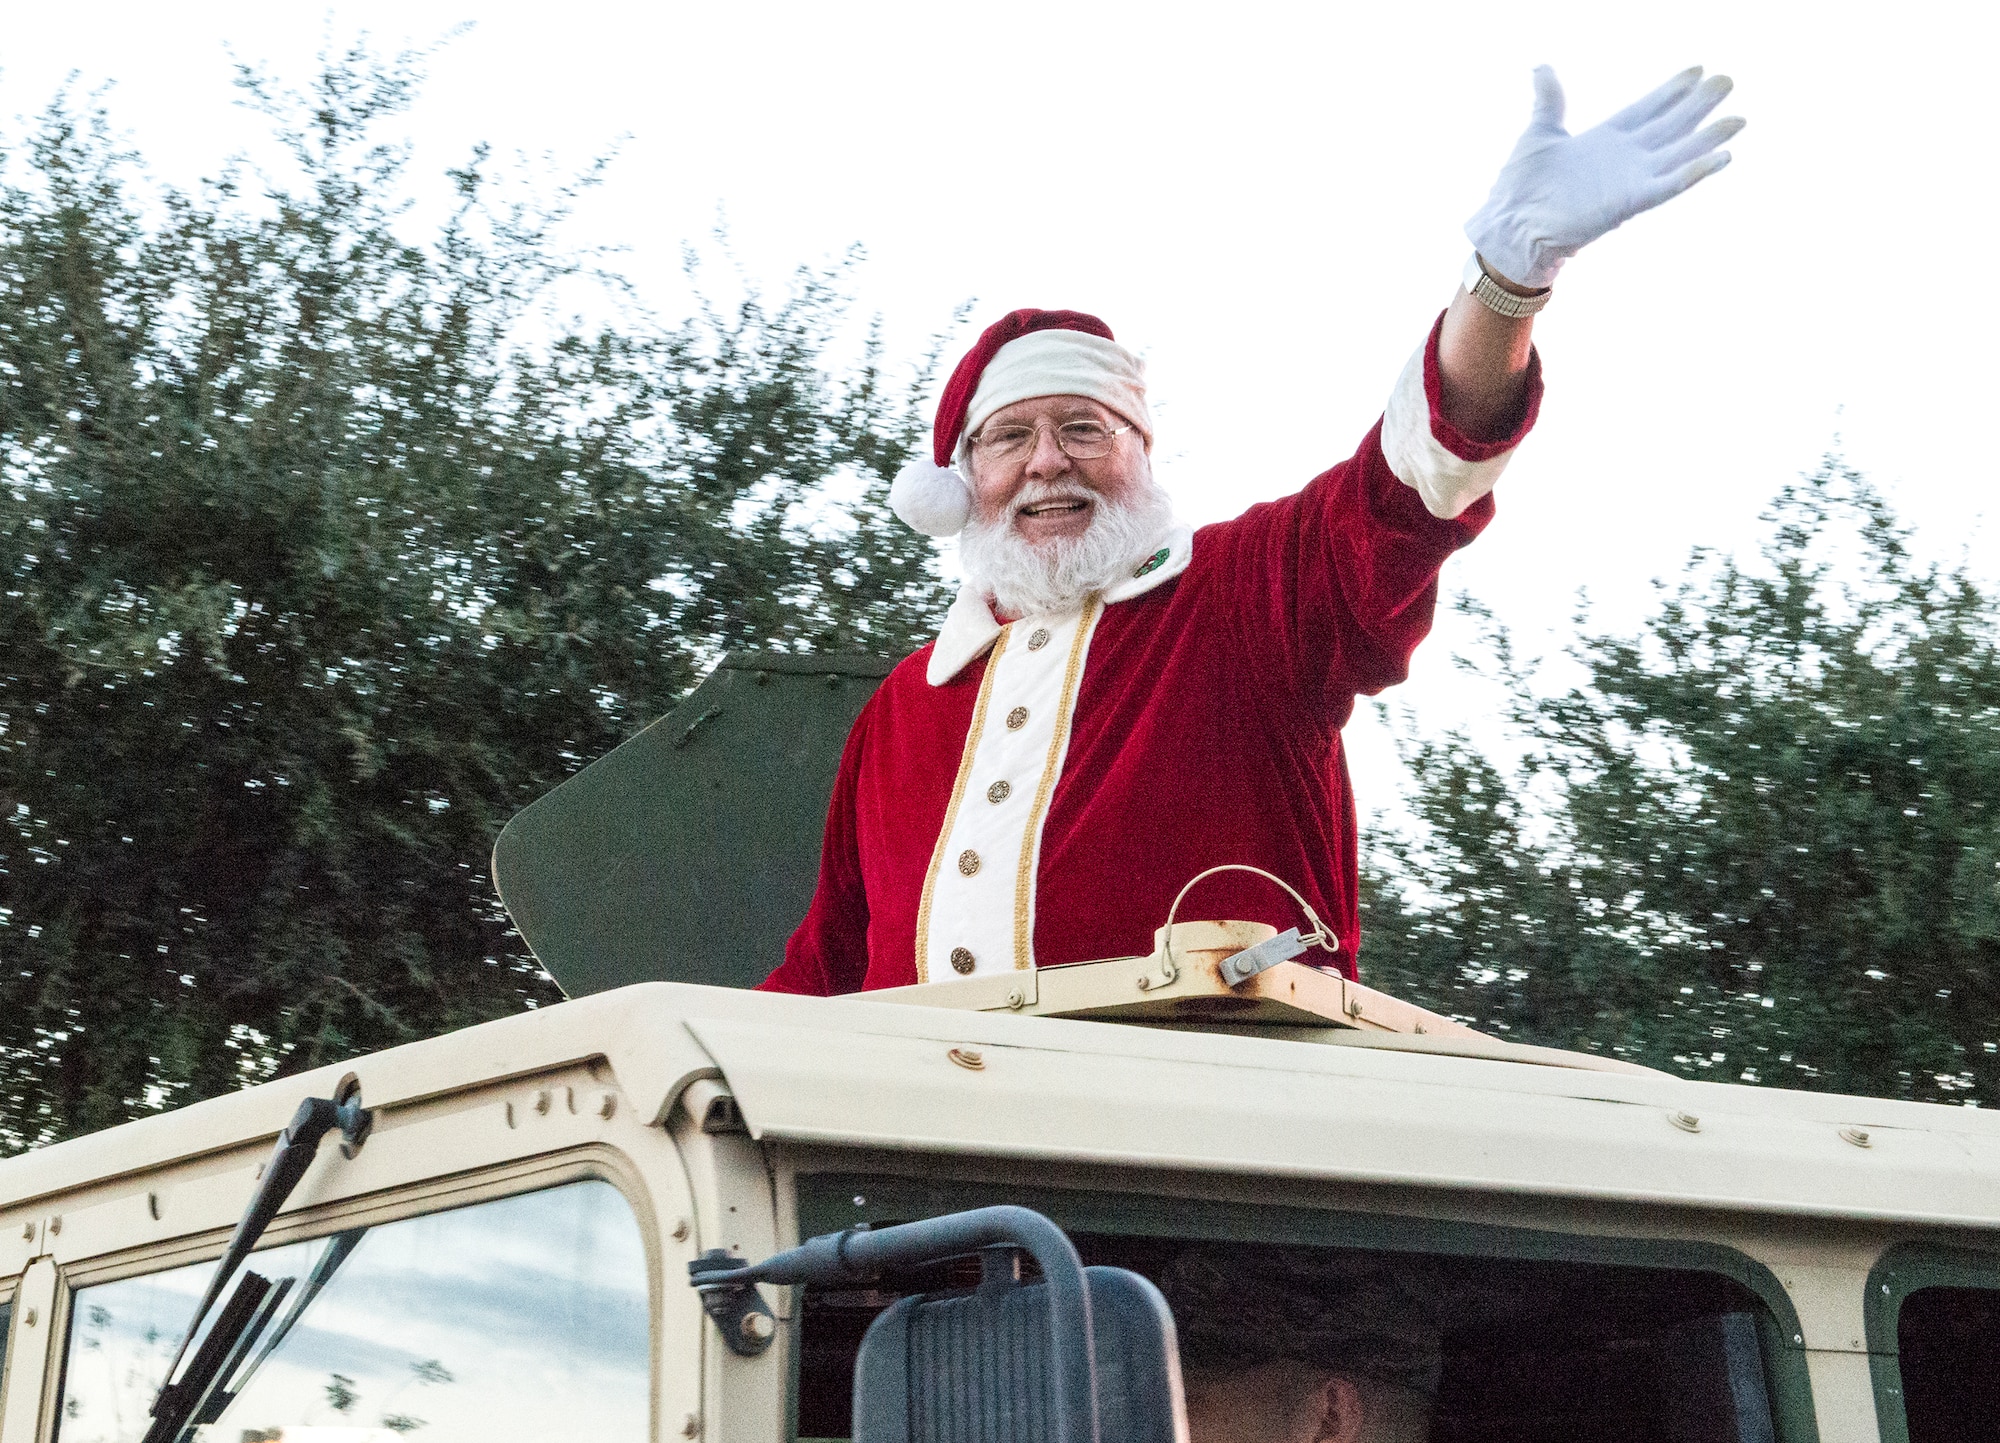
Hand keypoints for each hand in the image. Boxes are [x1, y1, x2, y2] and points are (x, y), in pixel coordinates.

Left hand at [1466, 66, 1744, 288]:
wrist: (1511, 225)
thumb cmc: (1521, 186)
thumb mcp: (1539, 133)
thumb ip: (1550, 100)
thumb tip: (1542, 68)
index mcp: (1605, 138)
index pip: (1648, 108)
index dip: (1672, 90)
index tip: (1698, 70)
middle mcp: (1624, 158)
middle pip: (1671, 125)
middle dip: (1699, 105)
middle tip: (1728, 81)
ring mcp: (1629, 180)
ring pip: (1679, 154)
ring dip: (1709, 138)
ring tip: (1739, 119)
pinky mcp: (1630, 203)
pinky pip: (1670, 186)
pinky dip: (1695, 172)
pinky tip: (1722, 157)